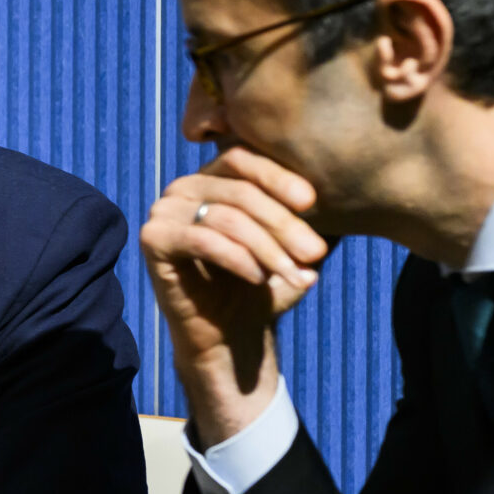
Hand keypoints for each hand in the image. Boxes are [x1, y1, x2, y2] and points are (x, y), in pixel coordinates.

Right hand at [139, 148, 328, 444]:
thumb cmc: (262, 285)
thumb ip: (304, 214)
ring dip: (267, 248)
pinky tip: (258, 278)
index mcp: (213, 177)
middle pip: (240, 191)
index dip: (277, 177)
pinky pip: (200, 240)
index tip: (312, 202)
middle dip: (283, 223)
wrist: (231, 335)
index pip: (242, 158)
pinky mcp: (153, 240)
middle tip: (315, 252)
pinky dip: (236, 258)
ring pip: (225, 217)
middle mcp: (183, 188)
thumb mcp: (291, 244)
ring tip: (295, 273)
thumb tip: (340, 189)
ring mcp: (163, 212)